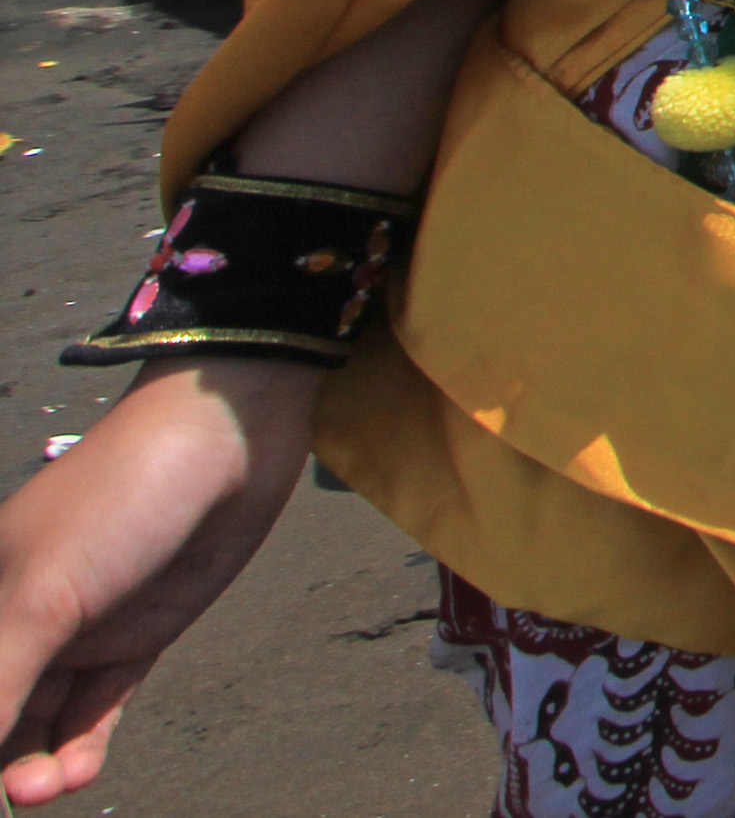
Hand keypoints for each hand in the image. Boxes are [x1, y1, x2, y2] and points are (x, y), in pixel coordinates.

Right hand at [0, 360, 322, 803]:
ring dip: (37, 761)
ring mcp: (81, 627)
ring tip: (46, 789)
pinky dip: (82, 745)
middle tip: (21, 792)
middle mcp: (22, 614)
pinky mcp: (136, 634)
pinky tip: (76, 773)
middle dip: (0, 755)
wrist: (226, 438)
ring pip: (40, 719)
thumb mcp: (43, 596)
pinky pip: (95, 707)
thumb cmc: (119, 497)